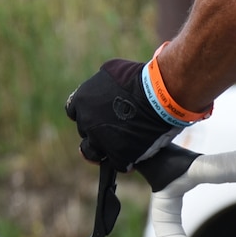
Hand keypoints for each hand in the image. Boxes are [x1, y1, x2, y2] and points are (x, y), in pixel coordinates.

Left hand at [65, 59, 180, 171]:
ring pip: (94, 154)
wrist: (160, 96)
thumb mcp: (112, 72)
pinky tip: (138, 154)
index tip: (100, 117)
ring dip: (105, 151)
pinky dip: (127, 161)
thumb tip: (104, 88)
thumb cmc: (141, 79)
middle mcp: (86, 122)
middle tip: (117, 130)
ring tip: (121, 149)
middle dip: (98, 132)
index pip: (75, 113)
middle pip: (86, 133)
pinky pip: (119, 164)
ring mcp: (101, 141)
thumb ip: (101, 84)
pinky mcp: (120, 155)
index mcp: (81, 102)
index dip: (89, 115)